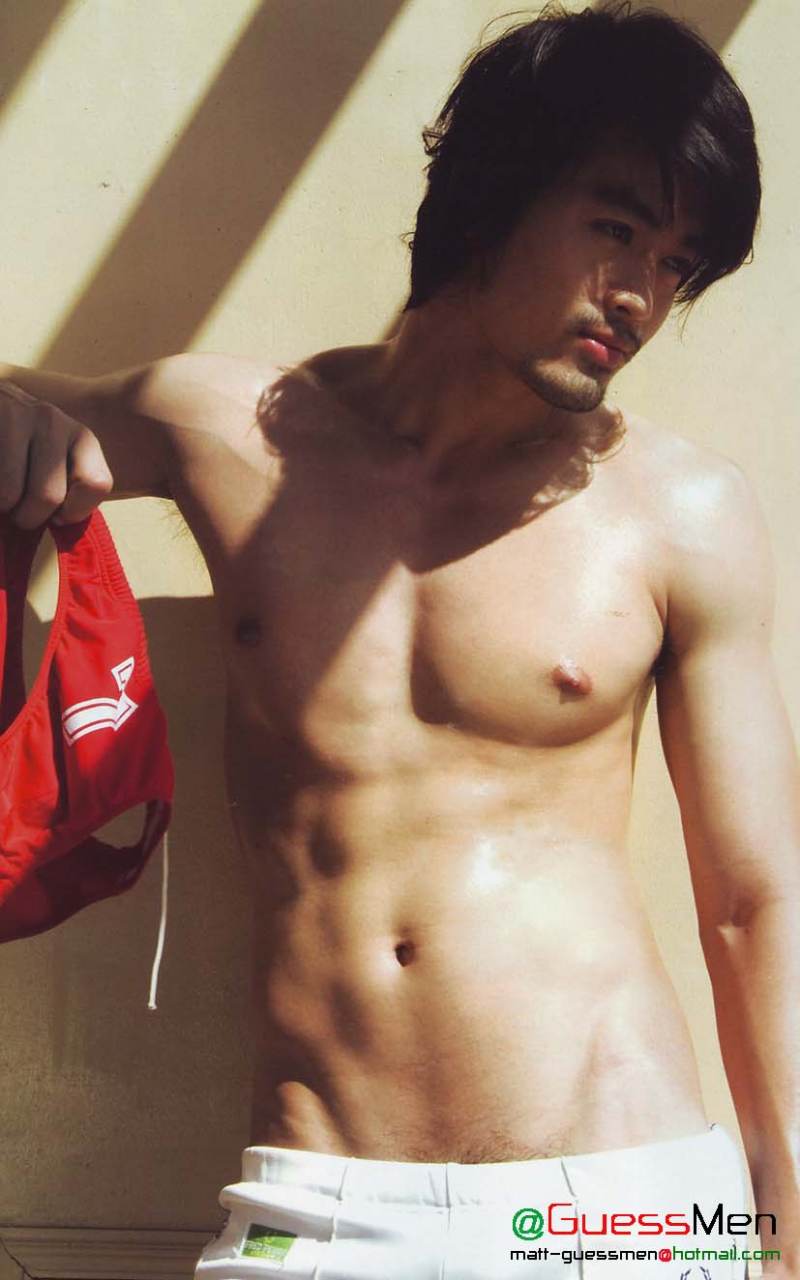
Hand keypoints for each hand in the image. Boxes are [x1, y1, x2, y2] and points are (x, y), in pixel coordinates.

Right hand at [0, 381, 112, 527]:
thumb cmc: (24, 451)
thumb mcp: (56, 464)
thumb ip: (67, 493)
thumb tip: (62, 531)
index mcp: (81, 438)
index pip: (97, 484)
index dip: (75, 511)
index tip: (57, 516)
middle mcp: (54, 422)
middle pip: (48, 496)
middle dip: (29, 517)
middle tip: (18, 510)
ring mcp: (17, 418)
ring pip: (10, 495)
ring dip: (3, 507)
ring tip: (3, 494)